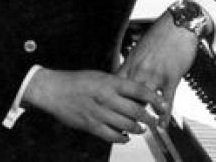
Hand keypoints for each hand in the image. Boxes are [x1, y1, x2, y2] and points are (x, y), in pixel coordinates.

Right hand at [22, 69, 165, 142]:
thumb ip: (116, 84)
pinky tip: (125, 137)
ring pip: (126, 125)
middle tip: (153, 120)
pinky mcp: (91, 125)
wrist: (52, 90)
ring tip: (141, 129)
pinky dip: (122, 139)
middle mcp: (106, 98)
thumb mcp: (99, 76)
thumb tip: (135, 90)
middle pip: (136, 111)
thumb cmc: (75, 81)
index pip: (139, 91)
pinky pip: (112, 136)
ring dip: (137, 129)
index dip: (154, 99)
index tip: (162, 104)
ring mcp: (99, 113)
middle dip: (148, 118)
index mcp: (109, 83)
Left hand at [116, 11, 199, 126]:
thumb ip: (132, 62)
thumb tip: (125, 72)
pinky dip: (164, 114)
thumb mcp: (140, 47)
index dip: (111, 98)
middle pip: (127, 95)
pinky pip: (166, 99)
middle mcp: (140, 69)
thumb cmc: (161, 34)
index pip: (116, 84)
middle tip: (120, 125)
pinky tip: (162, 123)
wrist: (179, 24)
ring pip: (144, 100)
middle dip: (123, 111)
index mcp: (131, 61)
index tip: (107, 109)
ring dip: (142, 115)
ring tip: (140, 129)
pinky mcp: (171, 77)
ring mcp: (155, 74)